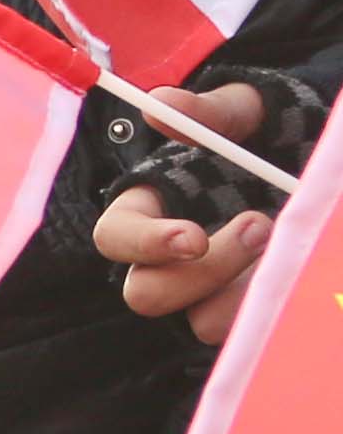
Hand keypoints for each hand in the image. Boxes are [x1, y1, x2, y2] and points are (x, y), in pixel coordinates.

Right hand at [101, 81, 283, 344]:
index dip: (146, 243)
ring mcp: (210, 291)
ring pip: (200, 321)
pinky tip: (302, 272)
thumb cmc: (269, 133)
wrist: (318, 165)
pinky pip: (249, 329)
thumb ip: (208, 112)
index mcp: (150, 210)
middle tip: (259, 226)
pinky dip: (274, 308)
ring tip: (287, 247)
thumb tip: (161, 105)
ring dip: (242, 294)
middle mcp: (168, 260)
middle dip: (202, 272)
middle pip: (146, 293)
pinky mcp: (248, 310)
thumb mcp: (244, 114)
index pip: (115, 237)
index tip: (194, 237)